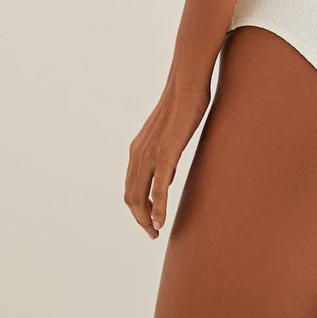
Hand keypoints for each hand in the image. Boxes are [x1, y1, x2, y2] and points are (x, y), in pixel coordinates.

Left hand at [125, 85, 210, 238]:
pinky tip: (161, 223)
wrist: (187, 83)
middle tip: (152, 234)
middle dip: (139, 219)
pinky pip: (158, 190)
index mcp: (137, 149)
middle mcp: (138, 154)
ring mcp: (150, 155)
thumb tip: (167, 174)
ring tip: (155, 233)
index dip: (137, 207)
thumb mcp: (169, 133)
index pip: (130, 186)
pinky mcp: (165, 155)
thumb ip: (164, 154)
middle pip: (131, 197)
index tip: (149, 220)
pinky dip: (158, 210)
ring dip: (146, 220)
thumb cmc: (184, 103)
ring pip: (140, 197)